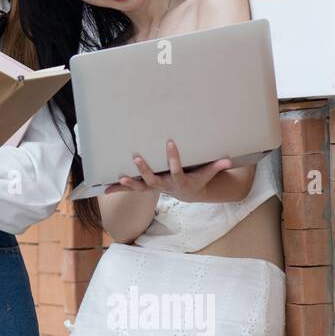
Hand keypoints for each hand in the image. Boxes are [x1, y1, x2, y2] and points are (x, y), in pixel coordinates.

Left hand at [103, 140, 231, 202]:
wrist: (187, 194)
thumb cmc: (196, 179)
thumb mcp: (207, 174)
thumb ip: (216, 166)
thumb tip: (229, 160)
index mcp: (179, 181)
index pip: (176, 169)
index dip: (174, 157)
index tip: (171, 141)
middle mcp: (164, 186)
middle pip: (153, 180)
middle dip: (145, 169)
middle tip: (137, 157)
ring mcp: (154, 188)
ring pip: (141, 187)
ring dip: (130, 183)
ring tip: (121, 177)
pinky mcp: (145, 188)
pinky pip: (131, 190)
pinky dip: (118, 189)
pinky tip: (106, 189)